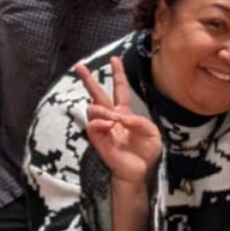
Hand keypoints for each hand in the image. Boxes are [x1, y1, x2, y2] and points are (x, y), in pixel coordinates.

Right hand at [75, 57, 161, 185]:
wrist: (140, 171)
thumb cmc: (146, 152)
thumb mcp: (151, 132)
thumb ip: (139, 121)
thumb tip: (121, 116)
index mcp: (125, 113)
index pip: (119, 89)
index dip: (117, 74)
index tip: (114, 59)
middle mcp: (112, 118)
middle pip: (97, 94)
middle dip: (88, 79)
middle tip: (78, 65)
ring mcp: (103, 128)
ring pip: (92, 109)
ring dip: (102, 109)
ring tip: (113, 119)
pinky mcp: (98, 140)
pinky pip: (92, 125)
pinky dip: (101, 122)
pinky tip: (110, 126)